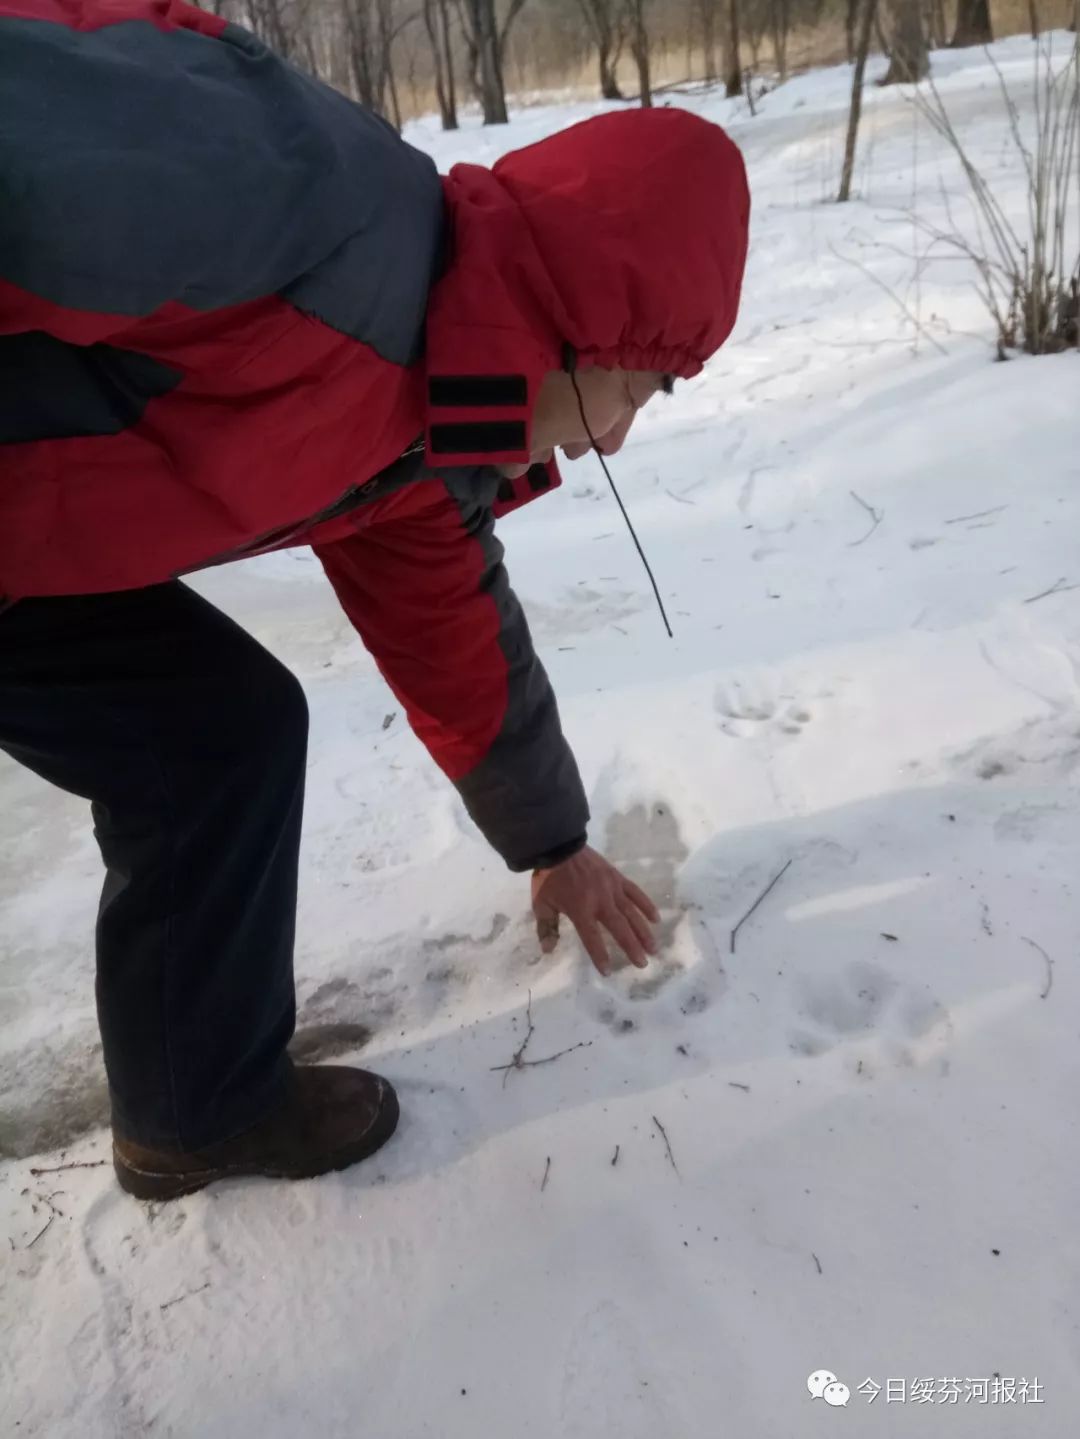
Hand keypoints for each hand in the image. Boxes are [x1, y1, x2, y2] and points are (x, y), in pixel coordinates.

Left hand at [531, 845, 660, 975]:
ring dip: (643, 932)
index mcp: (581, 910)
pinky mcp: (618, 877)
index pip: (592, 938)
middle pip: (620, 929)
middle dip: (632, 947)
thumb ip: (546, 927)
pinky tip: (656, 918)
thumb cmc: (549, 877)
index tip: (607, 972)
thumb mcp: (541, 904)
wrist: (559, 846)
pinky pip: (635, 893)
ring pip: (632, 913)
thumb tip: (548, 950)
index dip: (600, 956)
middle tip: (642, 964)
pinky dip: (646, 905)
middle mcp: (601, 902)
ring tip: (653, 948)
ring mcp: (612, 889)